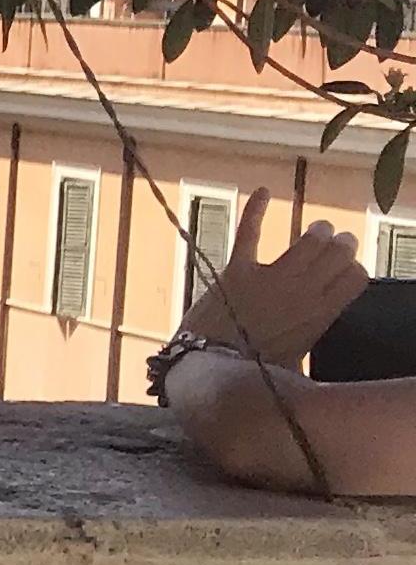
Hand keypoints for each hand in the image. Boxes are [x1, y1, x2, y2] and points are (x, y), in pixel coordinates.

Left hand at [181, 191, 368, 366]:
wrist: (210, 368)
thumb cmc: (253, 374)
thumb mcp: (298, 363)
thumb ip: (311, 341)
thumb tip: (320, 336)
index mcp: (321, 316)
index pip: (356, 277)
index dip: (353, 268)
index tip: (345, 269)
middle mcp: (302, 293)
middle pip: (337, 254)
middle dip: (340, 244)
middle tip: (336, 241)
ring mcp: (271, 279)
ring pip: (308, 241)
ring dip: (317, 231)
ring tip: (317, 230)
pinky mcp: (237, 270)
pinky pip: (248, 232)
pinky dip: (254, 209)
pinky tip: (263, 191)